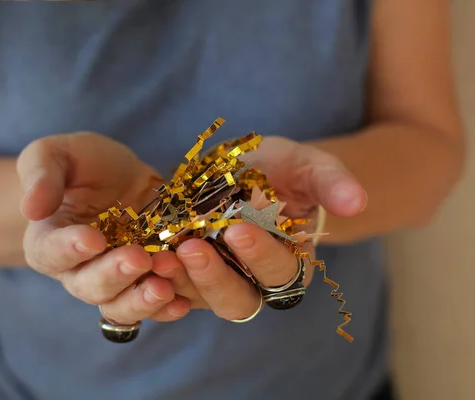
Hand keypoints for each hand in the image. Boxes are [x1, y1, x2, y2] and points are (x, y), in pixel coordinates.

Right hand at [17, 133, 191, 324]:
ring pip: (120, 305)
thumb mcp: (57, 155)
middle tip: (138, 259)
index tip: (91, 238)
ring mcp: (114, 280)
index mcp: (48, 241)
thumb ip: (41, 175)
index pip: (51, 252)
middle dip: (114, 276)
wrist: (120, 175)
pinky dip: (166, 308)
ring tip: (165, 287)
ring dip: (142, 300)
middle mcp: (77, 270)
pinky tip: (182, 302)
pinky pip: (152, 306)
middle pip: (89, 286)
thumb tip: (30, 207)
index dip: (70, 249)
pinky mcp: (145, 281)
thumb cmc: (81, 163)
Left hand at [153, 136, 366, 320]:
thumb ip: (330, 181)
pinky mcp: (184, 273)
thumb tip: (358, 201)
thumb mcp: (305, 165)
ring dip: (178, 280)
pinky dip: (155, 276)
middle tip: (192, 248)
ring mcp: (215, 281)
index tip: (237, 228)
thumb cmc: (280, 169)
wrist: (241, 168)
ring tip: (159, 253)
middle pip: (237, 301)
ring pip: (198, 298)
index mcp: (290, 265)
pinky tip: (142, 254)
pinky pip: (168, 285)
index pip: (279, 274)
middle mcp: (252, 282)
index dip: (260, 256)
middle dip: (214, 278)